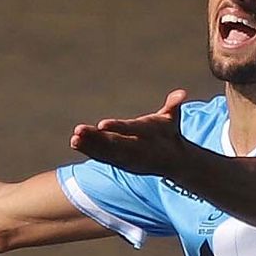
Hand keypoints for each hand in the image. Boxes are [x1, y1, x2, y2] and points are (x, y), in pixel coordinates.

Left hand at [70, 89, 191, 177]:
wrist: (174, 162)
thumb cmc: (169, 134)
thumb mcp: (173, 120)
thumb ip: (173, 106)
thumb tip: (182, 93)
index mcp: (146, 135)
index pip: (130, 130)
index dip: (116, 127)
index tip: (101, 124)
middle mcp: (135, 148)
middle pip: (112, 143)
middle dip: (95, 138)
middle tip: (78, 131)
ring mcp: (127, 157)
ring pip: (105, 151)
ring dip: (88, 146)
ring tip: (73, 139)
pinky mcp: (120, 162)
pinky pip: (102, 157)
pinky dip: (89, 151)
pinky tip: (74, 143)